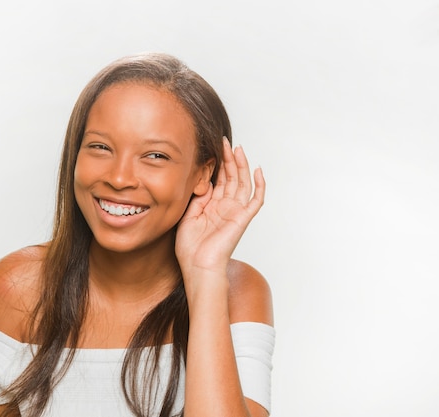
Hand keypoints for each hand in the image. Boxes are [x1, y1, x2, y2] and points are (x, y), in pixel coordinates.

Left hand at [175, 137, 264, 281]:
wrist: (198, 267)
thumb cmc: (190, 249)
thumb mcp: (188, 216)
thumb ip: (197, 198)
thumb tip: (204, 181)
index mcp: (212, 207)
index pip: (218, 181)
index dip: (217, 165)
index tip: (213, 149)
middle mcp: (225, 208)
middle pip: (230, 178)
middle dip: (228, 159)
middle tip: (225, 142)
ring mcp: (235, 212)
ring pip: (242, 184)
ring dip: (241, 166)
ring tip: (237, 149)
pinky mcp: (242, 219)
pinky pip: (256, 200)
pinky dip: (259, 185)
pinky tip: (258, 171)